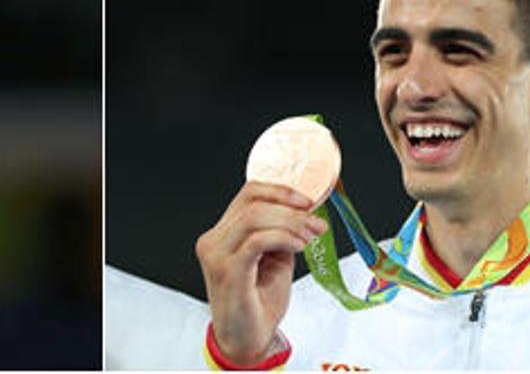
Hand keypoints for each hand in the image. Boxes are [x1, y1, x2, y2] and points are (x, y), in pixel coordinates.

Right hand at [195, 181, 326, 364]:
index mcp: (222, 234)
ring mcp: (217, 254)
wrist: (246, 339)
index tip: (307, 202)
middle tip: (315, 224)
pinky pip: (257, 241)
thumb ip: (280, 234)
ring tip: (310, 237)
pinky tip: (298, 247)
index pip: (247, 195)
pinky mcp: (227, 270)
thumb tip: (303, 214)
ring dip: (290, 223)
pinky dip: (283, 238)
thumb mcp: (273, 260)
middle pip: (252, 203)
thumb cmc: (258, 303)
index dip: (279, 191)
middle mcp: (213, 240)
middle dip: (291, 209)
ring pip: (254, 217)